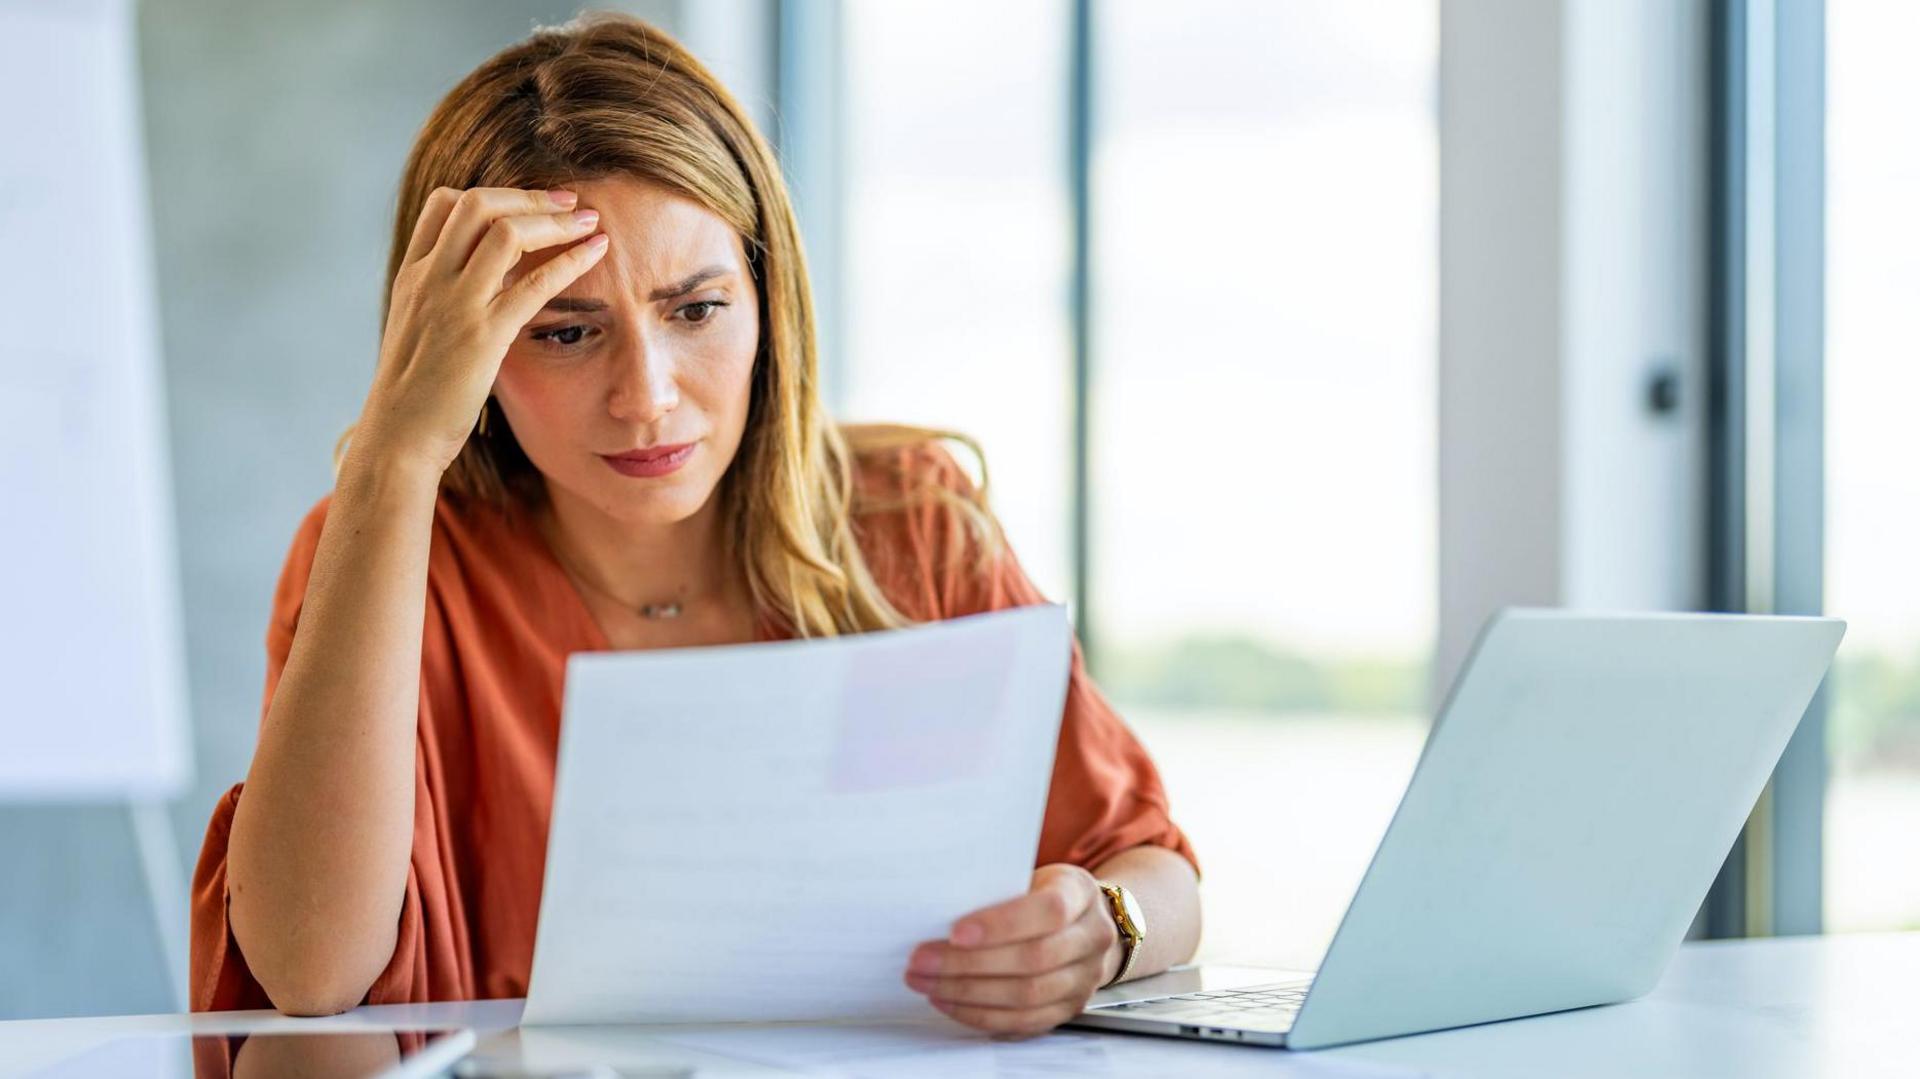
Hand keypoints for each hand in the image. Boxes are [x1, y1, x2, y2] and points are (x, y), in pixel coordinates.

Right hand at [349, 186, 609, 477]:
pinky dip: (571, 260)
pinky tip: (596, 251)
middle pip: (478, 203)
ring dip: (555, 219)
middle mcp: (430, 280)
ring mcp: (455, 305)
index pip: (444, 204)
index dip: (491, 193)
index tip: (528, 202)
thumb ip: (443, 301)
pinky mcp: (483, 336)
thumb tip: (479, 288)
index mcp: (413, 276)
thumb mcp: (420, 334)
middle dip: (528, 195)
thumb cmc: (413, 396)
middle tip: (568, 198)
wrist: (398, 438)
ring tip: (588, 219)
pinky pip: (534, 284)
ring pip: (507, 233)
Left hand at [903, 864, 1120, 1037]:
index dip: (1002, 924)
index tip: (955, 932)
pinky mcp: (1070, 1009)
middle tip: (921, 961)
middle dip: (969, 964)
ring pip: (1027, 997)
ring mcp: (1086, 979)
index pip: (1048, 910)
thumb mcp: (1028, 876)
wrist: (1083, 922)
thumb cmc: (1042, 893)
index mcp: (1081, 894)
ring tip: (927, 984)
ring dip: (968, 994)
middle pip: (1034, 959)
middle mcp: (1092, 938)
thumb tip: (936, 912)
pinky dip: (982, 1015)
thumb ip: (995, 890)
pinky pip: (1024, 1022)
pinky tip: (950, 1003)